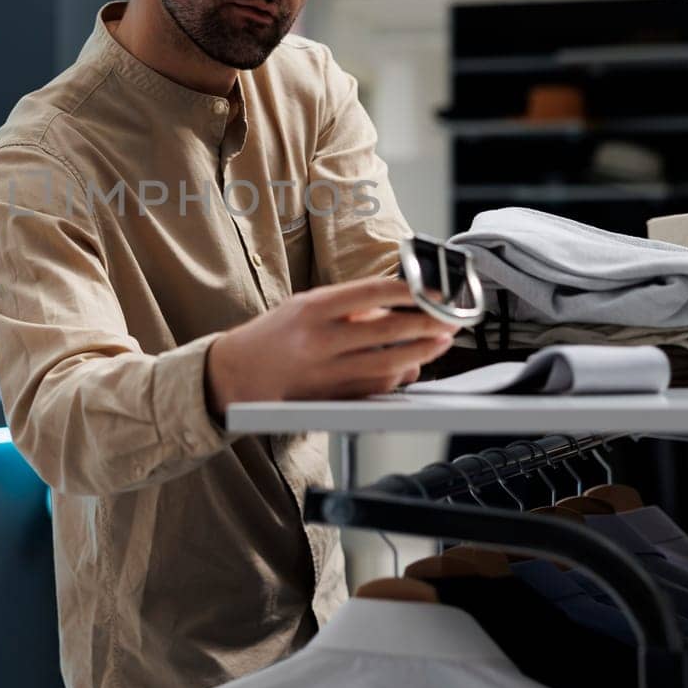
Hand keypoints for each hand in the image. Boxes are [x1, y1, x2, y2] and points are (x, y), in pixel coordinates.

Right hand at [205, 276, 458, 416]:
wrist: (237, 374)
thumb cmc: (275, 335)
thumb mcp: (306, 305)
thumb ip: (349, 306)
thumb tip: (396, 306)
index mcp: (313, 308)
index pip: (372, 293)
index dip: (410, 291)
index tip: (434, 290)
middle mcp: (320, 340)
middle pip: (387, 331)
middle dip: (427, 325)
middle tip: (450, 319)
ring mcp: (326, 372)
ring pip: (387, 364)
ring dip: (421, 353)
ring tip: (440, 341)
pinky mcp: (331, 398)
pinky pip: (375, 388)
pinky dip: (399, 377)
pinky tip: (413, 366)